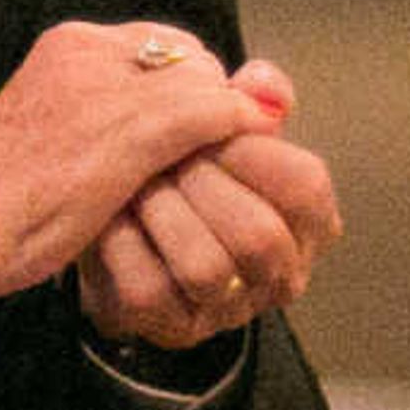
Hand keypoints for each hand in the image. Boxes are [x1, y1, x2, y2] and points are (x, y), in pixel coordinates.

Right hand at [0, 22, 274, 296]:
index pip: (161, 46)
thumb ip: (106, 112)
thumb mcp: (51, 133)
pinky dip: (232, 135)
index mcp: (64, 45)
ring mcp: (110, 84)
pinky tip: (227, 165)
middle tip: (196, 155)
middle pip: (191, 59)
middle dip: (205, 101)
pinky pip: (213, 114)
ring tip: (208, 170)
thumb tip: (178, 123)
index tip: (180, 131)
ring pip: (207, 84)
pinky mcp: (131, 127)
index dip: (183, 87)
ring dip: (222, 125)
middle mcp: (88, 49)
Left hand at [80, 60, 342, 349]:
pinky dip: (118, 243)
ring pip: (205, 266)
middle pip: (258, 233)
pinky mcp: (171, 326)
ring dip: (157, 212)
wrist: (103, 222)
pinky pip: (147, 287)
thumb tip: (261, 83)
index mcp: (307, 219)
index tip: (205, 126)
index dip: (251, 148)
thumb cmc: (172, 173)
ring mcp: (228, 307)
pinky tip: (104, 217)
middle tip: (159, 153)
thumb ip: (240, 98)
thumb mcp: (211, 128)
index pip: (305, 184)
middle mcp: (280, 272)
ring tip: (131, 183)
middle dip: (198, 182)